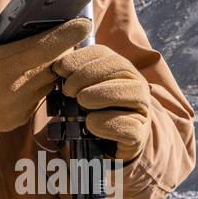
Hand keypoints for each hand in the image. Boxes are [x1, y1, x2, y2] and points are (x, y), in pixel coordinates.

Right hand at [0, 6, 91, 135]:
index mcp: (4, 67)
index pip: (48, 47)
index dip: (69, 33)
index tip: (82, 21)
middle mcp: (18, 89)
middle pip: (55, 63)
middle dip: (60, 46)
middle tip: (58, 29)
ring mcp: (21, 107)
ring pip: (50, 79)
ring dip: (50, 64)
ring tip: (42, 48)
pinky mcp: (20, 118)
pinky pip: (39, 95)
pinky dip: (38, 81)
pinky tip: (25, 71)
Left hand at [51, 44, 152, 160]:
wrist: (107, 145)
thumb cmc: (91, 112)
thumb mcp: (79, 91)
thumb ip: (71, 78)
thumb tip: (56, 69)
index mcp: (119, 69)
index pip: (103, 53)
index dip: (80, 58)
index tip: (60, 69)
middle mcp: (135, 84)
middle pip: (119, 67)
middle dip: (88, 75)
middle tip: (69, 90)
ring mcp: (142, 109)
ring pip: (132, 92)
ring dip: (102, 94)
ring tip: (82, 102)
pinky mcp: (139, 134)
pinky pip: (129, 125)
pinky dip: (108, 123)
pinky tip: (91, 124)